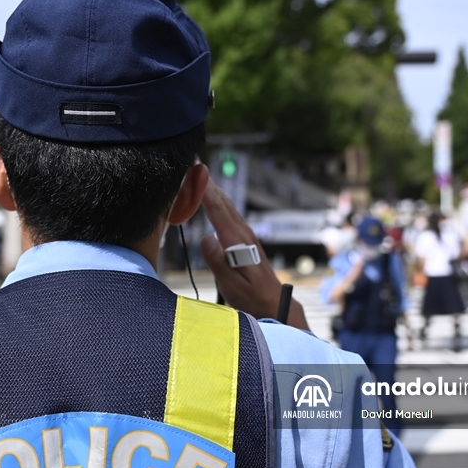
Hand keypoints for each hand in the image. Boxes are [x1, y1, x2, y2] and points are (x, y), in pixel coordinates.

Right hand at [199, 177, 308, 328]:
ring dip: (213, 189)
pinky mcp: (246, 241)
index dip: (204, 189)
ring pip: (227, 206)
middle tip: (192, 162)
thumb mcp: (232, 285)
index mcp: (237, 242)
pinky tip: (212, 201)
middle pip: (222, 201)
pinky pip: (229, 215)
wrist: (275, 304)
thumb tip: (206, 237)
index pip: (217, 209)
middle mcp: (243, 234)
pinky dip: (218, 203)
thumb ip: (218, 262)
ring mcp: (246, 236)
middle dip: (207, 182)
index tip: (192, 171)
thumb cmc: (253, 299)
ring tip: (199, 175)